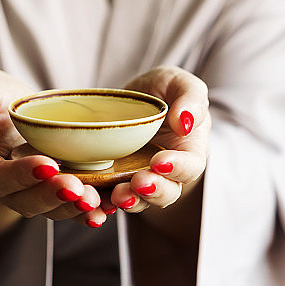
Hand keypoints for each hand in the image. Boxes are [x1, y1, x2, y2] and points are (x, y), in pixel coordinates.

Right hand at [0, 70, 109, 251]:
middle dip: (52, 196)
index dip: (21, 175)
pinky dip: (88, 210)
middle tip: (76, 187)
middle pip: (26, 201)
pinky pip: (70, 206)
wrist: (6, 110)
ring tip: (96, 200)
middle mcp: (5, 187)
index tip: (47, 164)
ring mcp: (31, 191)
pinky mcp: (54, 190)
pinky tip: (107, 208)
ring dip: (74, 208)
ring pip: (51, 208)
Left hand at [109, 66, 209, 214]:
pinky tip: (93, 197)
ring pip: (139, 199)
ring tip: (117, 195)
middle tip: (138, 183)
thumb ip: (190, 100)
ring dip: (129, 200)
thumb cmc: (164, 90)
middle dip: (153, 192)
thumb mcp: (180, 84)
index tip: (159, 162)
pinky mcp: (114, 179)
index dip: (178, 168)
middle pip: (166, 193)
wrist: (131, 98)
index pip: (190, 166)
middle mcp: (166, 172)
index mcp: (188, 150)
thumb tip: (184, 123)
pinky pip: (109, 195)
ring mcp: (139, 177)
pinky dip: (102, 201)